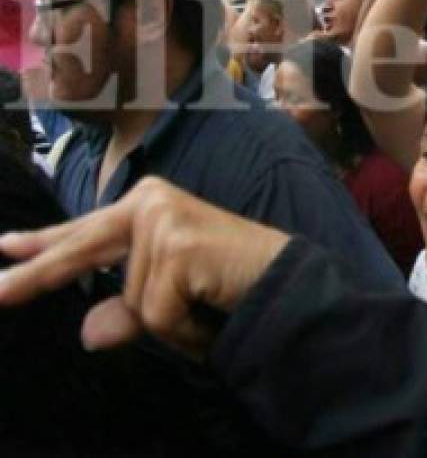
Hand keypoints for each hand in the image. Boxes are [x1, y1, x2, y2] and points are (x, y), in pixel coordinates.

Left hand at [0, 178, 287, 360]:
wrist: (289, 282)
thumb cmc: (229, 287)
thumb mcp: (166, 301)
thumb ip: (123, 309)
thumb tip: (88, 333)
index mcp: (146, 205)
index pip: (81, 231)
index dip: (40, 246)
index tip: (3, 250)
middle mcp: (150, 201)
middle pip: (79, 252)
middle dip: (35, 278)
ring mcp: (163, 220)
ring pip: (131, 302)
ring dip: (167, 322)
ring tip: (206, 308)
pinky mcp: (177, 247)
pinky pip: (156, 315)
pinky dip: (183, 330)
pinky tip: (211, 312)